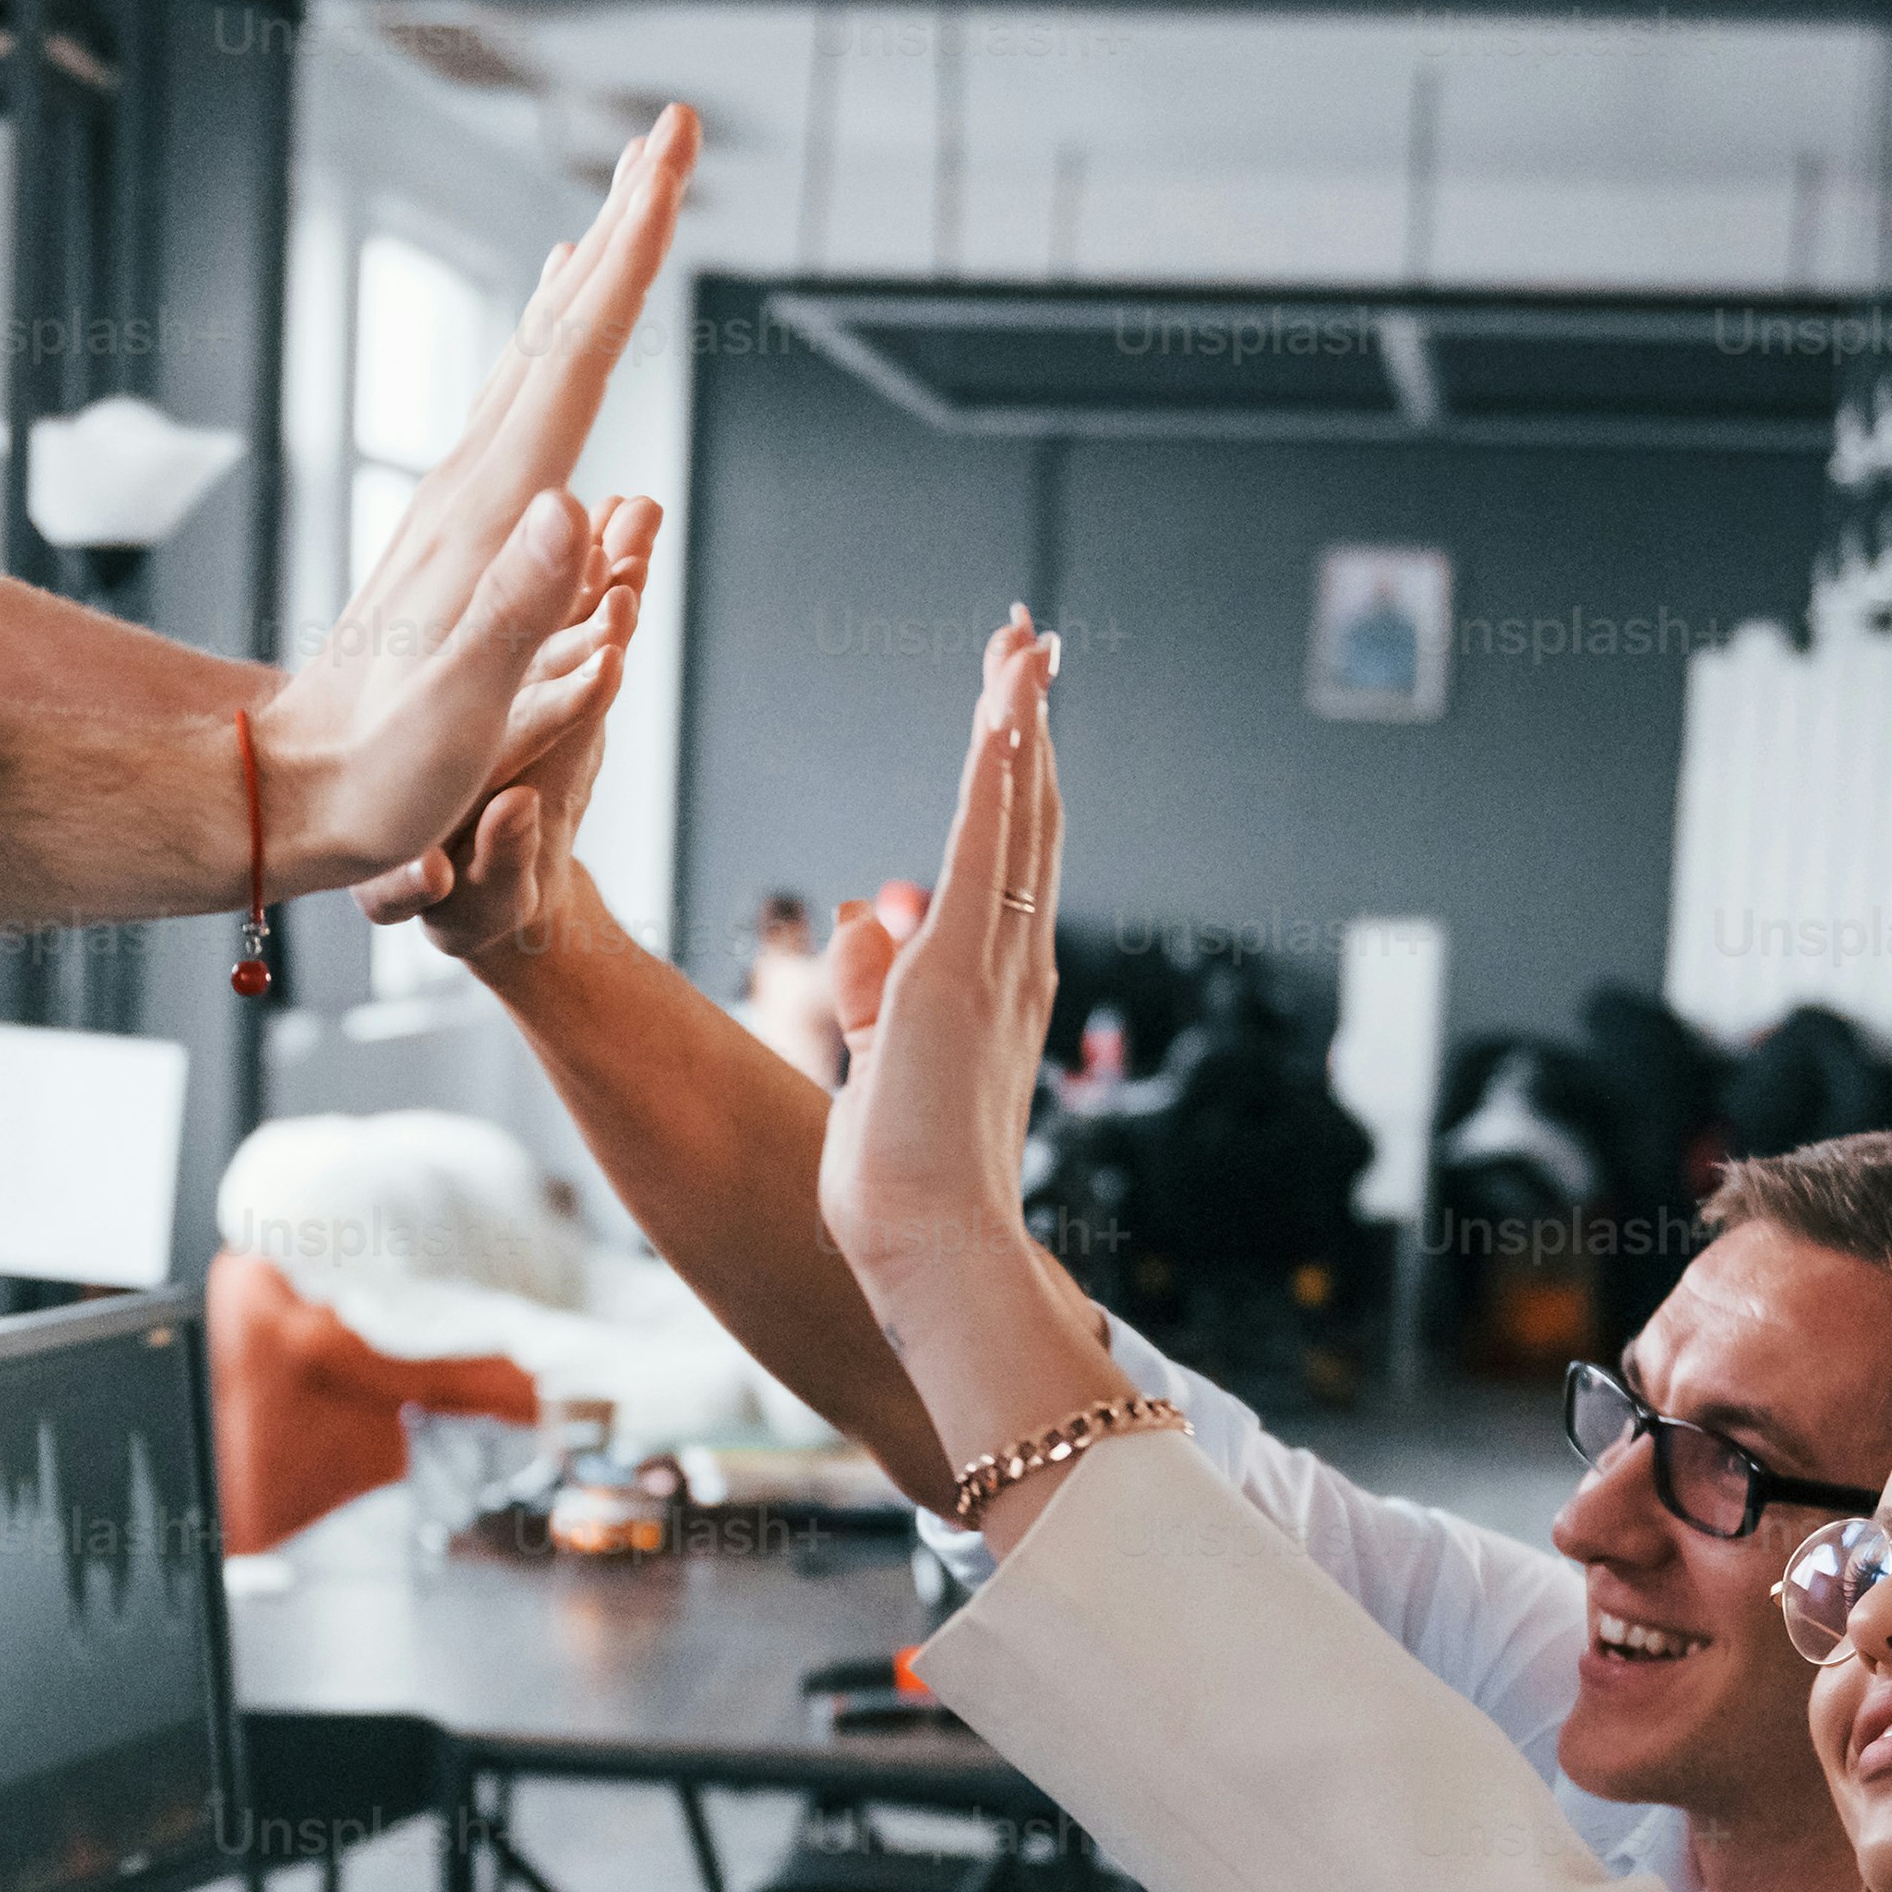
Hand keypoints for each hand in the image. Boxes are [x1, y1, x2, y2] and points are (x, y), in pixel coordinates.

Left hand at [254, 111, 692, 883]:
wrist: (288, 801)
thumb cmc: (377, 782)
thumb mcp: (456, 715)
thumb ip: (518, 614)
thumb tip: (576, 506)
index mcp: (492, 517)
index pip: (577, 357)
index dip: (630, 253)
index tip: (669, 158)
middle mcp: (474, 488)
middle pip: (560, 328)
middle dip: (622, 225)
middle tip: (671, 129)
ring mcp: (463, 505)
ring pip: (539, 355)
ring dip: (590, 271)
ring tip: (626, 200)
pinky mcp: (460, 532)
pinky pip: (521, 404)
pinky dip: (552, 341)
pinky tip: (554, 325)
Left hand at [815, 615, 1069, 1325]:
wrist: (930, 1249)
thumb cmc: (902, 1191)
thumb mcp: (874, 1070)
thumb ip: (871, 995)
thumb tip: (860, 923)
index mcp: (995, 991)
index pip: (1008, 863)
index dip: (1012, 783)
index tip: (1009, 715)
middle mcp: (1014, 964)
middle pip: (1028, 819)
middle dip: (1027, 726)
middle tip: (1030, 646)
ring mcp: (995, 961)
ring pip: (1018, 813)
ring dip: (1021, 721)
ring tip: (1024, 642)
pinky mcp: (962, 966)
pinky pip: (989, 844)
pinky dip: (1002, 768)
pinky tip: (1008, 701)